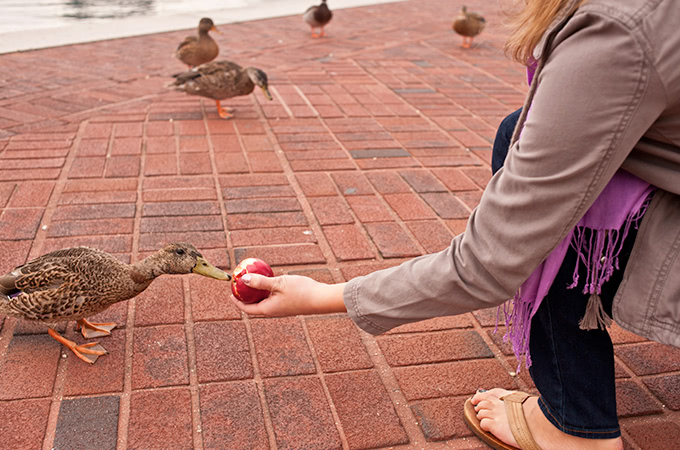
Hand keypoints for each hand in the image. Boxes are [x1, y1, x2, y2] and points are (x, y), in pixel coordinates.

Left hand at [229, 273, 346, 316]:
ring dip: (258, 292)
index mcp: (268, 309)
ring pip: (265, 300)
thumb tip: (243, 280)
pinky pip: (274, 297)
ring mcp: (282, 307)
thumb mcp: (278, 283)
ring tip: (253, 280)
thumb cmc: (300, 291)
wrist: (321, 298)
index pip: (246, 309)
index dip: (236, 302)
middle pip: (254, 305)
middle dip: (246, 296)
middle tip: (240, 284)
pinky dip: (268, 290)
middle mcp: (273, 311)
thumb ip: (260, 282)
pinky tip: (271, 279)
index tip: (230, 293)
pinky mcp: (289, 303)